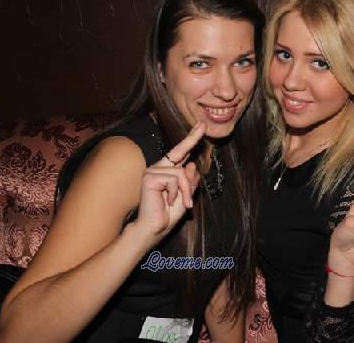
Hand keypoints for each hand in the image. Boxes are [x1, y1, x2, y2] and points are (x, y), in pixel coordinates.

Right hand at [134, 122, 204, 240]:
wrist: (155, 228)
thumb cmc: (169, 214)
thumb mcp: (186, 195)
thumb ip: (190, 181)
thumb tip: (191, 164)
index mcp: (167, 172)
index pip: (180, 153)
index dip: (190, 139)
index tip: (201, 126)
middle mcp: (158, 168)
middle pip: (180, 151)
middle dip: (192, 138)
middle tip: (203, 125)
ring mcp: (152, 171)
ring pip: (181, 173)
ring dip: (186, 190)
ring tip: (183, 203)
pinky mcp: (149, 177)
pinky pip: (174, 179)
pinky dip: (176, 192)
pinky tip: (168, 201)